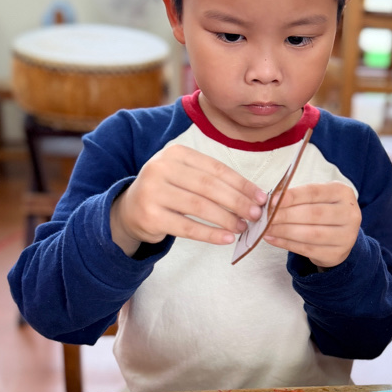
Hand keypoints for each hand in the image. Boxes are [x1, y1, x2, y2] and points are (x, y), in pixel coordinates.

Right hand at [110, 143, 266, 254]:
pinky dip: (210, 234)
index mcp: (175, 153)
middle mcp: (161, 168)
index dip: (241, 184)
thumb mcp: (186, 177)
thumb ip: (213, 182)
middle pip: (209, 186)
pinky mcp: (151, 216)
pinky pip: (188, 227)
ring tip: (242, 227)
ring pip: (199, 206)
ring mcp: (153, 192)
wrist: (130, 210)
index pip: (216, 169)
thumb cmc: (168, 192)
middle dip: (237, 201)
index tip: (261, 198)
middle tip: (255, 215)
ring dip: (226, 218)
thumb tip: (252, 197)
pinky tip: (227, 238)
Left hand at [264, 182, 360, 268]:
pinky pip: (307, 249)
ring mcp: (346, 236)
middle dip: (285, 215)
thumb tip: (272, 202)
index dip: (293, 196)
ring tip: (266, 228)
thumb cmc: (323, 210)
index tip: (273, 200)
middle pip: (313, 214)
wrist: (340, 235)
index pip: (314, 192)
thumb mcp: (317, 198)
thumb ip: (298, 198)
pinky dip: (287, 244)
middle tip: (265, 216)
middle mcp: (350, 214)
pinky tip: (273, 239)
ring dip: (284, 231)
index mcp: (343, 193)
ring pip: (310, 234)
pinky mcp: (337, 254)